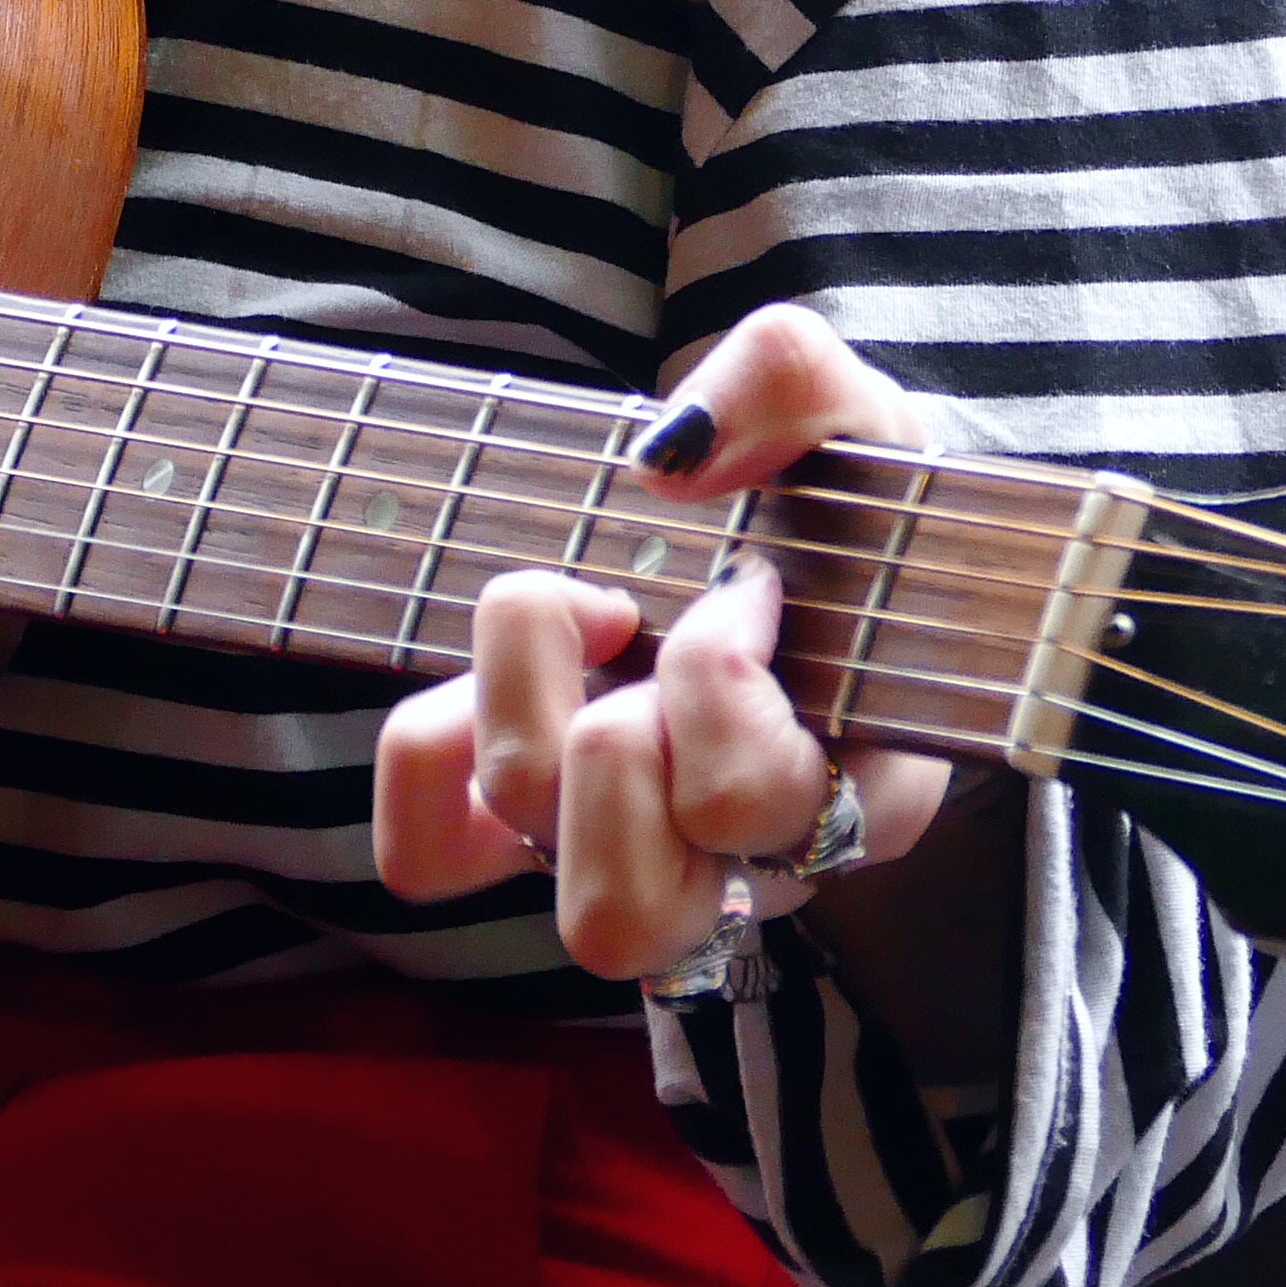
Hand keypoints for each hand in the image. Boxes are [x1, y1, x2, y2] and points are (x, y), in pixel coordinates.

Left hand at [373, 306, 952, 984]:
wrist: (812, 537)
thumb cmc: (850, 503)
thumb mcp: (859, 414)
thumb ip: (794, 384)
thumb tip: (668, 455)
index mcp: (850, 796)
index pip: (748, 802)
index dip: (715, 671)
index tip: (748, 577)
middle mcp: (737, 865)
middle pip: (621, 902)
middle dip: (611, 740)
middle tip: (646, 625)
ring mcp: (628, 854)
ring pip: (532, 882)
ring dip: (523, 726)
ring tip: (578, 628)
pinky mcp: (523, 828)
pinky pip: (426, 854)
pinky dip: (425, 755)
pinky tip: (485, 671)